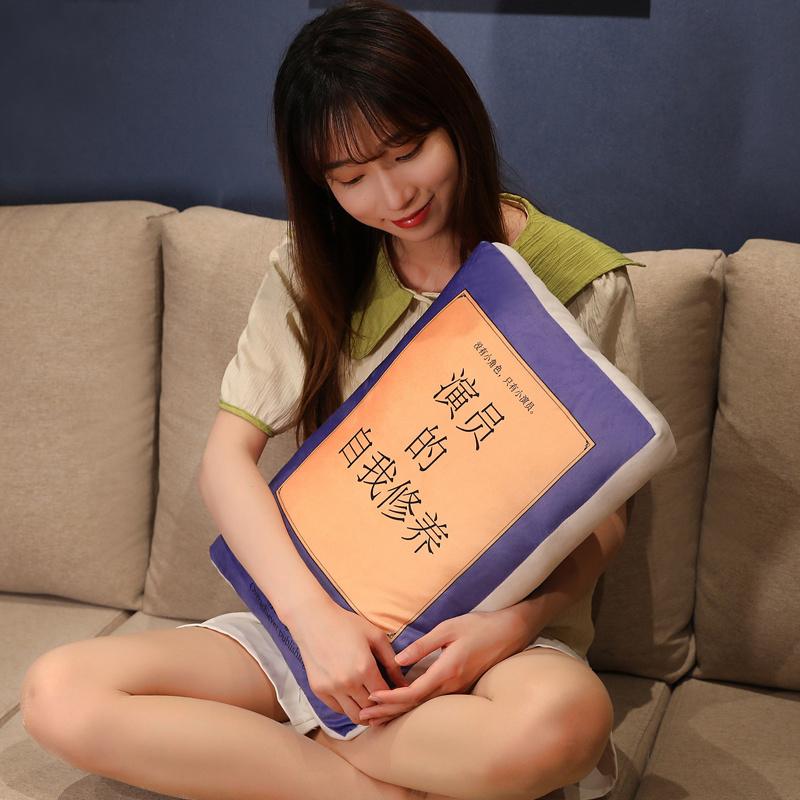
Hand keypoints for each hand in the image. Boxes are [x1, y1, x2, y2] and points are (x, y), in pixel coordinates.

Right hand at [288, 599, 409, 726]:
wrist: (313, 621)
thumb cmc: (347, 624)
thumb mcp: (375, 636)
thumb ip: (392, 662)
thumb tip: (404, 684)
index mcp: (364, 668)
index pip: (385, 695)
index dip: (394, 697)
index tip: (397, 694)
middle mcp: (347, 682)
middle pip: (371, 709)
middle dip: (382, 708)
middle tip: (387, 702)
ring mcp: (331, 688)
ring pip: (354, 716)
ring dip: (366, 713)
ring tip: (372, 705)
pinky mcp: (319, 691)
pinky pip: (338, 710)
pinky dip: (349, 707)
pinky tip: (355, 697)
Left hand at [359, 608, 531, 726]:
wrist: (510, 632)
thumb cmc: (479, 626)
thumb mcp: (448, 628)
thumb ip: (423, 645)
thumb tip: (399, 659)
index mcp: (447, 671)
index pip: (413, 692)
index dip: (391, 698)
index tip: (371, 698)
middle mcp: (452, 685)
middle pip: (415, 705)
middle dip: (388, 712)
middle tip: (364, 717)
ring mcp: (458, 689)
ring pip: (423, 706)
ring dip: (398, 712)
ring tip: (376, 717)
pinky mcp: (461, 687)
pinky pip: (432, 701)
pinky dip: (412, 706)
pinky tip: (401, 706)